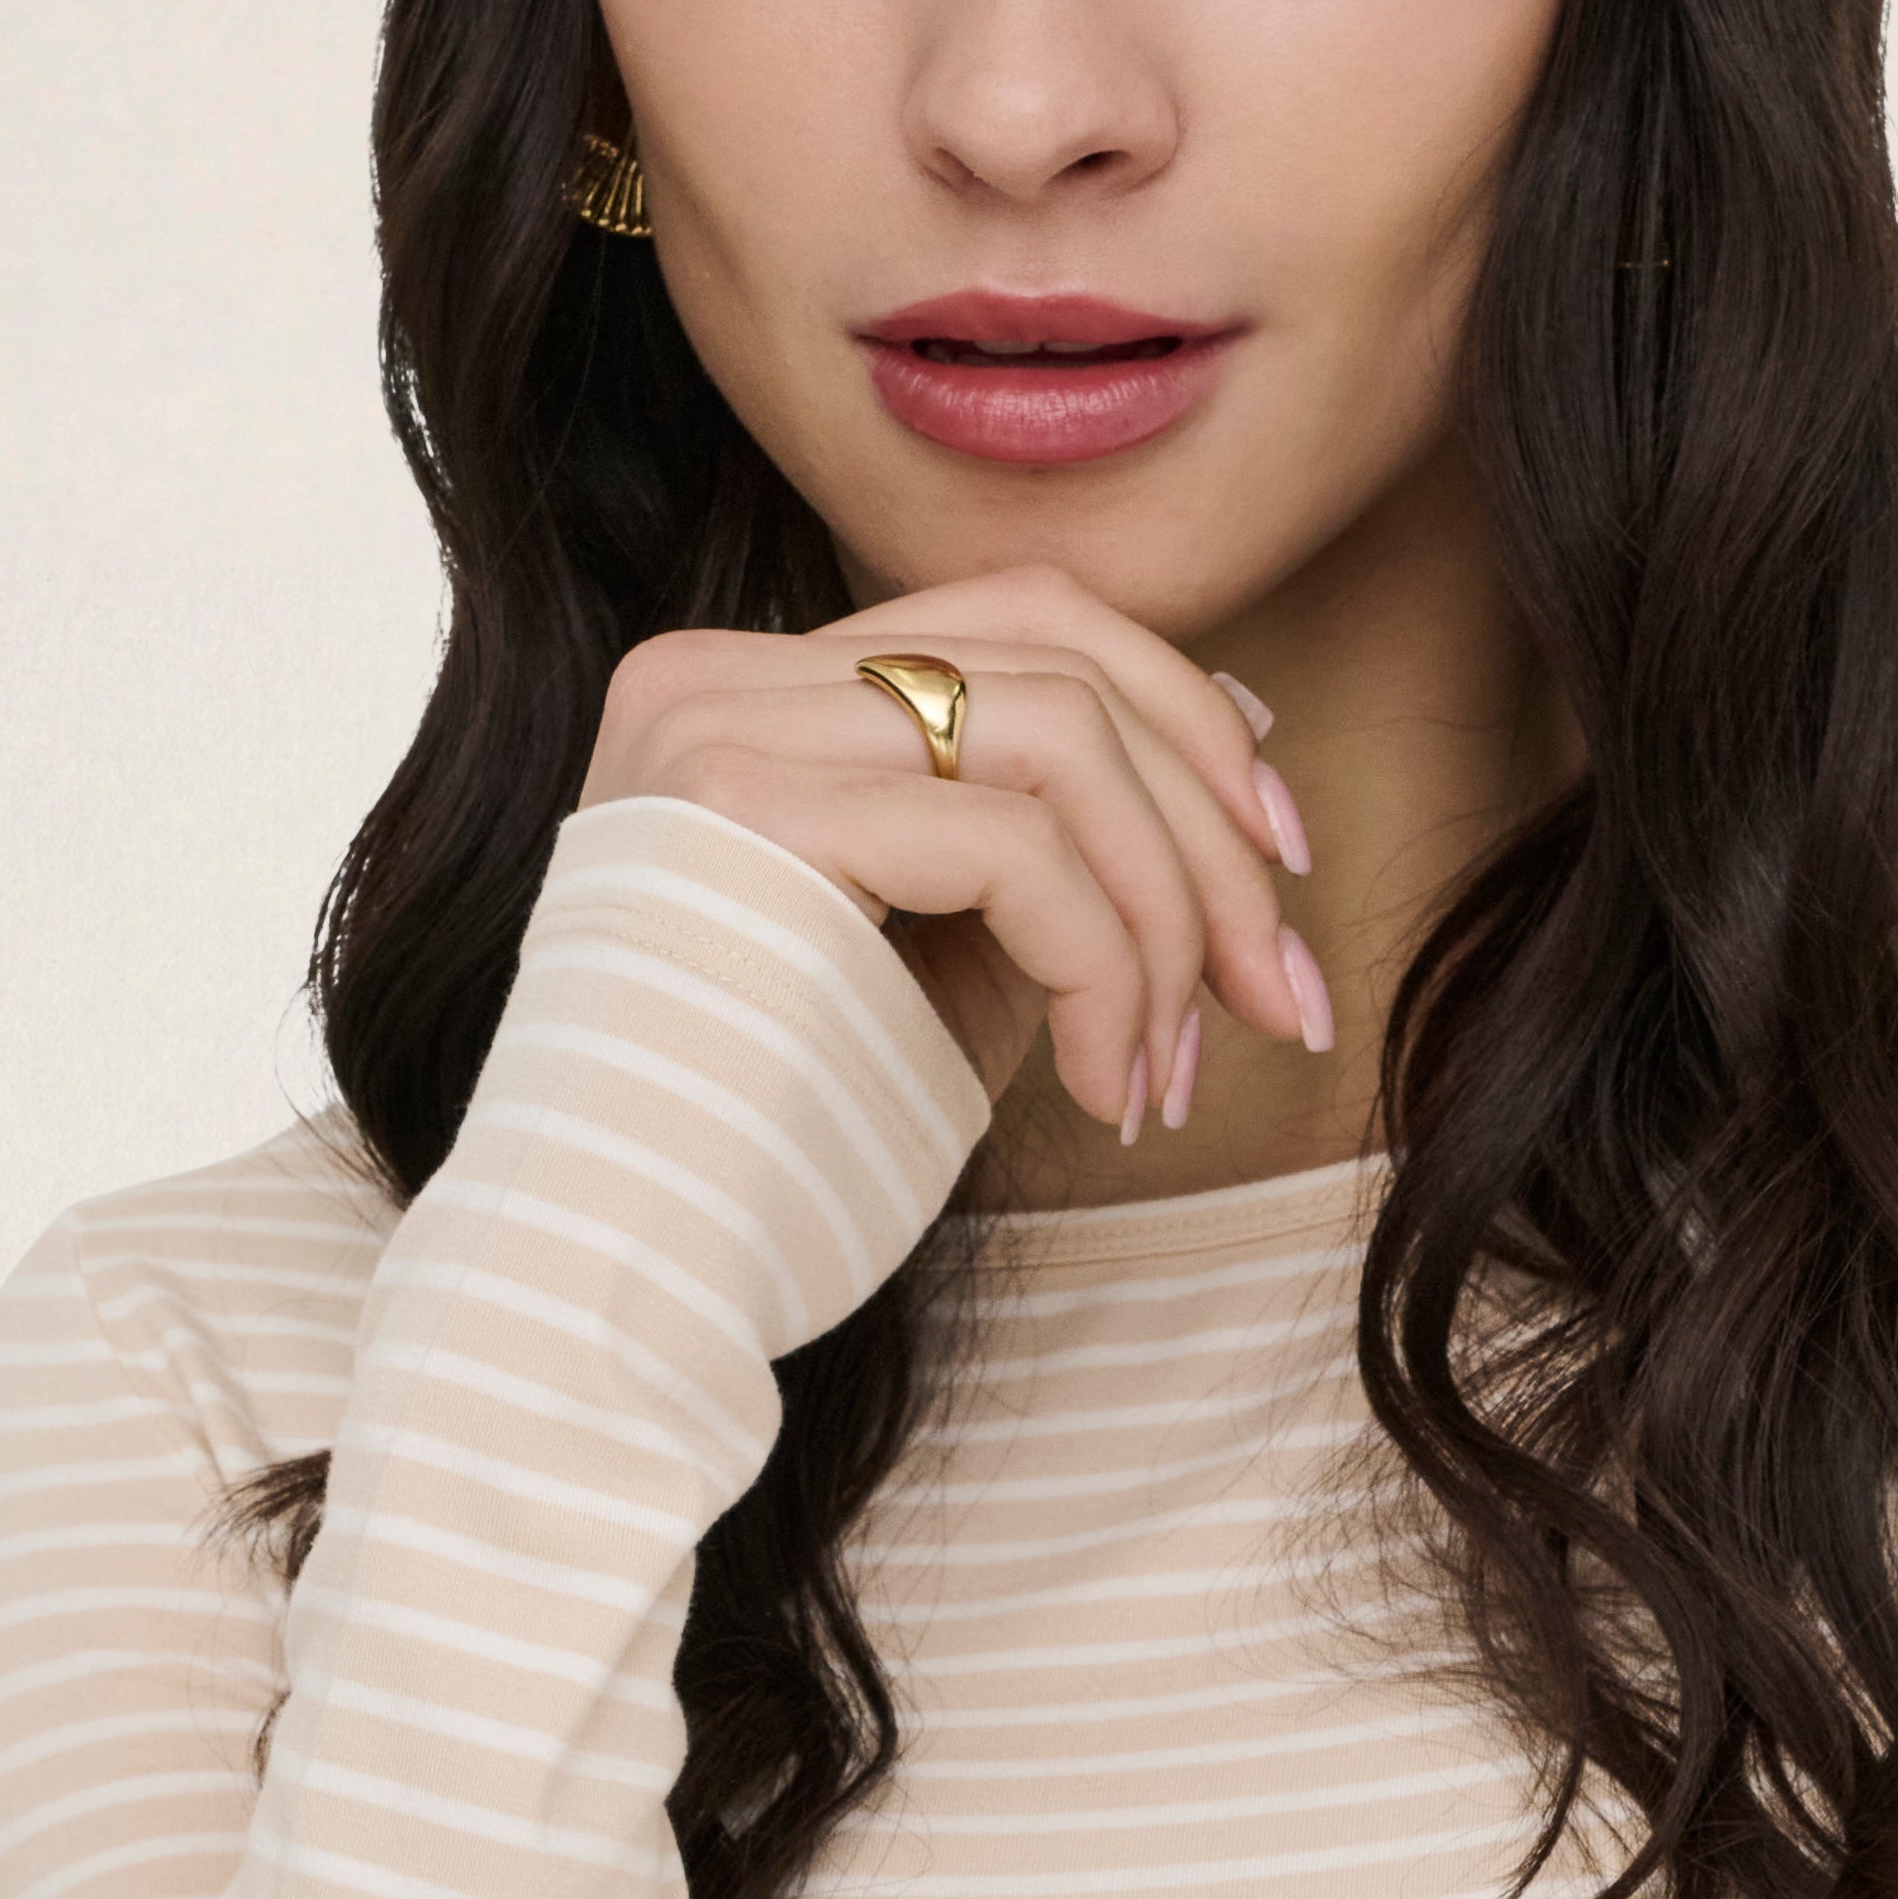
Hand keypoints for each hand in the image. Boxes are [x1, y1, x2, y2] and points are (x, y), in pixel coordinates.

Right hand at [577, 562, 1332, 1138]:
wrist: (619, 1282)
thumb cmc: (782, 1148)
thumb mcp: (944, 959)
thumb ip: (1050, 847)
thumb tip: (1242, 744)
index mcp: (749, 691)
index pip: (1018, 616)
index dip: (1181, 716)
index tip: (1278, 858)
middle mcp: (717, 676)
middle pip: (1057, 656)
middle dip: (1210, 832)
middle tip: (1277, 996)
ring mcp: (720, 730)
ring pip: (1059, 737)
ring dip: (1166, 912)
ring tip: (1169, 1068)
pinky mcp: (747, 813)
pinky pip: (1017, 848)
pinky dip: (1105, 969)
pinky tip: (1103, 1088)